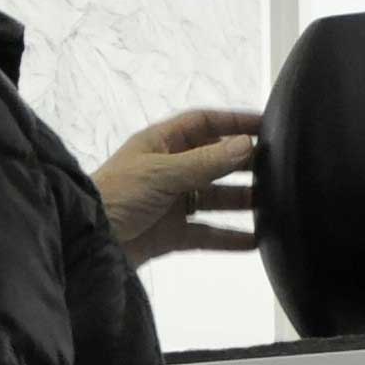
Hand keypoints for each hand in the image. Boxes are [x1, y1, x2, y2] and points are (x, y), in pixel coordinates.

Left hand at [95, 109, 259, 267]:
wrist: (88, 243)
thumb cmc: (114, 197)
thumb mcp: (163, 173)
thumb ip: (206, 162)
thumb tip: (245, 145)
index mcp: (160, 144)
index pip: (203, 124)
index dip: (233, 121)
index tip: (266, 123)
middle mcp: (168, 170)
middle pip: (214, 161)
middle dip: (243, 164)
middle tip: (276, 167)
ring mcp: (170, 203)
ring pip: (214, 198)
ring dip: (241, 201)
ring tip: (271, 203)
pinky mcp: (171, 234)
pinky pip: (207, 233)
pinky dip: (230, 237)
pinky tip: (254, 240)